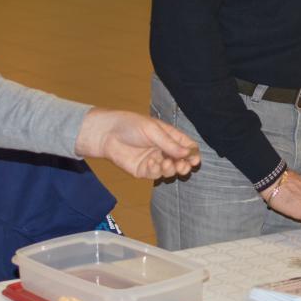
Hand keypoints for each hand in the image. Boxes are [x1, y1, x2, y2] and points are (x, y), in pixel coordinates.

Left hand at [76, 108, 200, 178]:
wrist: (107, 134)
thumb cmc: (130, 125)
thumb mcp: (153, 130)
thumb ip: (170, 143)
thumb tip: (188, 153)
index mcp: (169, 137)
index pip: (187, 146)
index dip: (192, 153)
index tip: (194, 159)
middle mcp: (164, 150)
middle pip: (181, 161)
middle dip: (184, 165)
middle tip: (183, 166)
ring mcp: (154, 160)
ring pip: (170, 170)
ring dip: (171, 169)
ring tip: (166, 163)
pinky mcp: (143, 170)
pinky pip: (155, 174)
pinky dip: (156, 171)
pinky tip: (152, 163)